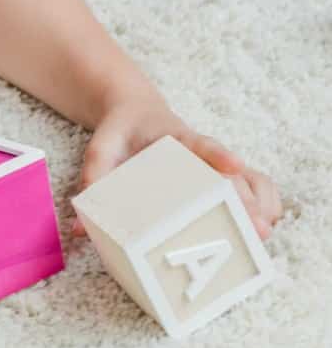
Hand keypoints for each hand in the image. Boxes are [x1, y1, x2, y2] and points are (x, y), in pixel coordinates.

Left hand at [78, 96, 281, 238]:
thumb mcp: (101, 147)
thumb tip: (82, 227)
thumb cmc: (121, 132)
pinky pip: (254, 185)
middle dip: (246, 200)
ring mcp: (215, 162)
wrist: (136, 112)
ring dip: (260, 205)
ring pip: (251, 179)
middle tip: (258, 228)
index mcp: (173, 137)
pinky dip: (264, 203)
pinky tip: (264, 226)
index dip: (216, 154)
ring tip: (262, 235)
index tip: (233, 165)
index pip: (199, 142)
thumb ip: (94, 178)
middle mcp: (202, 150)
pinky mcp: (222, 174)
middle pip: (232, 174)